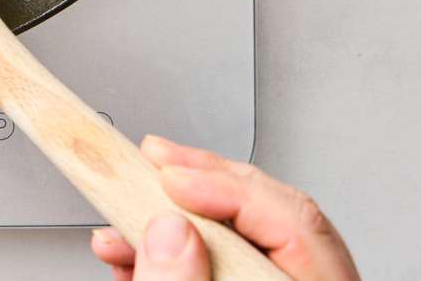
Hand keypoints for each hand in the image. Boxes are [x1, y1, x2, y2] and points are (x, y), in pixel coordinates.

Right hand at [89, 135, 359, 279]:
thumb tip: (167, 229)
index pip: (294, 219)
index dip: (225, 186)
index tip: (166, 175)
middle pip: (271, 214)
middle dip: (199, 182)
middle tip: (152, 160)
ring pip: (243, 235)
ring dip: (174, 216)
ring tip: (125, 207)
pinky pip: (225, 260)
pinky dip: (175, 250)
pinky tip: (132, 246)